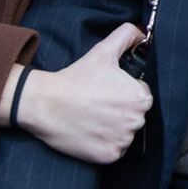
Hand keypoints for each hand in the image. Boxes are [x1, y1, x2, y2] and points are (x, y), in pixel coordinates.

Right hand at [14, 23, 153, 163]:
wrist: (45, 104)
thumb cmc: (76, 78)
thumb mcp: (103, 51)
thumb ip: (126, 36)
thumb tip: (141, 32)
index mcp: (141, 97)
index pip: (141, 96)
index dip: (124, 92)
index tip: (107, 92)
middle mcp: (137, 121)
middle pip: (135, 116)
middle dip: (120, 111)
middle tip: (97, 104)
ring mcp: (122, 141)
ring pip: (125, 134)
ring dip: (114, 128)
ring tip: (93, 117)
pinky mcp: (109, 156)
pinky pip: (114, 151)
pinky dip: (104, 144)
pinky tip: (90, 131)